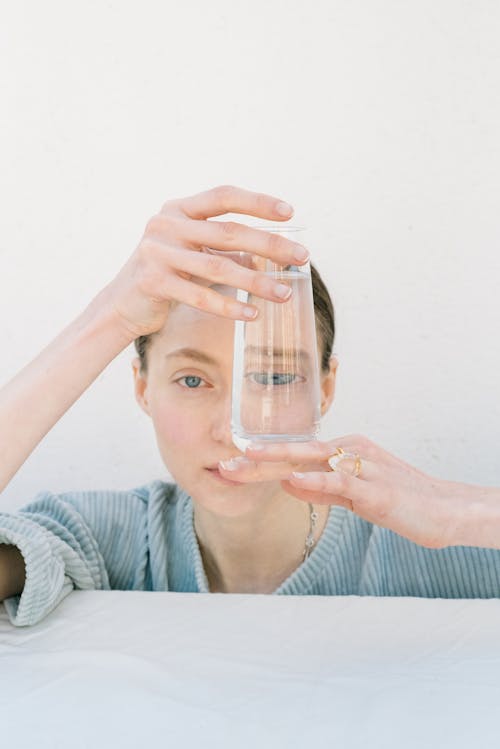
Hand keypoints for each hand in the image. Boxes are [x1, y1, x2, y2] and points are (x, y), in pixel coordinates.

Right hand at [105, 185, 308, 338]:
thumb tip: (264, 258)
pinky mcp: (153, 281)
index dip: (258, 202)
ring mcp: (157, 252)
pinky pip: (200, 296)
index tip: (289, 212)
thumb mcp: (195, 257)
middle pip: (228, 232)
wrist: (121, 304)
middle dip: (270, 245)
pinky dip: (230, 307)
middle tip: (302, 257)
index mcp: (178, 210)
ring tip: (284, 294)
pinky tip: (253, 314)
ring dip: (256, 282)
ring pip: (218, 266)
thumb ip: (225, 253)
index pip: (223, 196)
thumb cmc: (164, 276)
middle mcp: (166, 224)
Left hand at [219, 435, 464, 548]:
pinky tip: (293, 481)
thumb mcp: (356, 495)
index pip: (295, 455)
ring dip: (276, 461)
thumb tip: (287, 482)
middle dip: (258, 459)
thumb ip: (322, 488)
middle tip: (225, 463)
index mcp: (345, 450)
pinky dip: (317, 480)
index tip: (231, 465)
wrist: (448, 511)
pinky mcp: (376, 488)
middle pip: (296, 453)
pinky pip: (342, 481)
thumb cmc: (403, 501)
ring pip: (312, 459)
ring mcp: (364, 467)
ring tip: (245, 462)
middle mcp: (351, 451)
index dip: (261, 461)